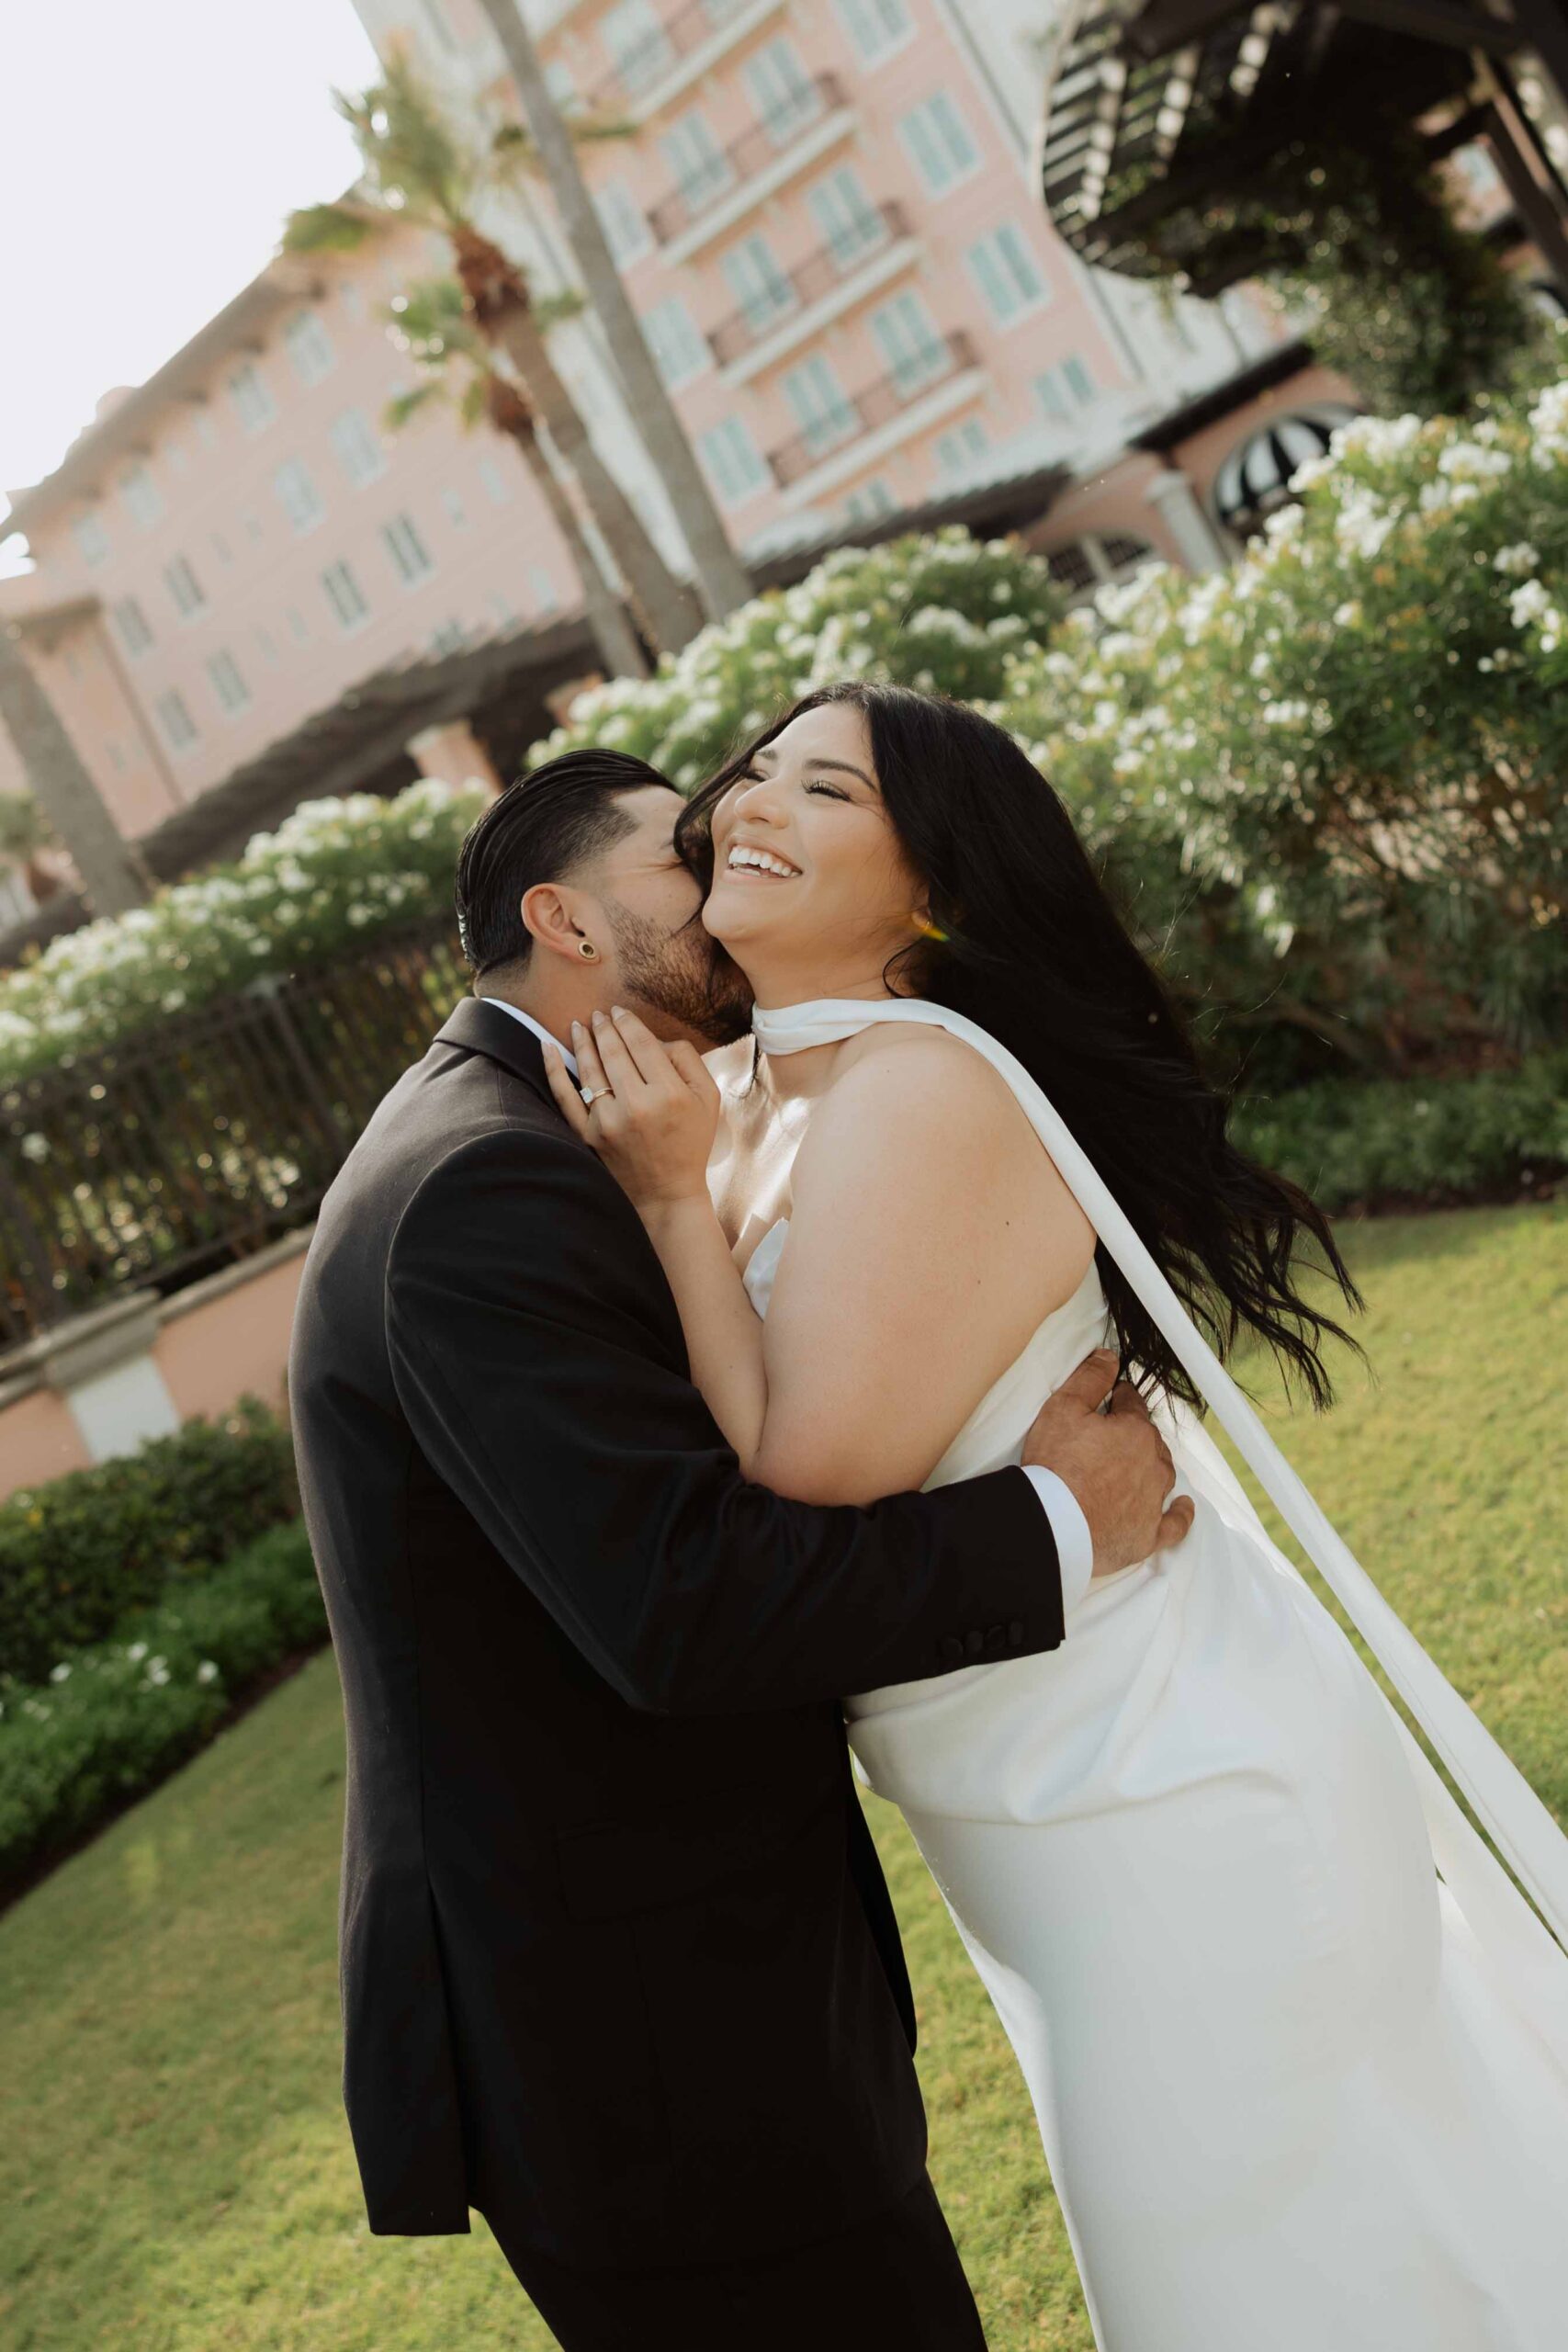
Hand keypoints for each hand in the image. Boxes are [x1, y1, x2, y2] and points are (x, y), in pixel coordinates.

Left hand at [542, 1006, 723, 1212]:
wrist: (667, 1193)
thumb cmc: (690, 1142)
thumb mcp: (708, 1099)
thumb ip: (688, 1060)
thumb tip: (654, 1039)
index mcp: (668, 1094)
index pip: (642, 1045)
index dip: (628, 1023)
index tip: (620, 1012)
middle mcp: (636, 1105)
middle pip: (614, 1053)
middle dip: (605, 1028)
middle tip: (600, 1014)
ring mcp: (608, 1122)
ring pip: (590, 1070)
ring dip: (583, 1042)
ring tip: (581, 1025)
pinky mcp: (589, 1136)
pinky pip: (565, 1098)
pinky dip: (553, 1071)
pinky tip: (547, 1047)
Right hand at [1023, 1347, 1194, 1577]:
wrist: (1053, 1525)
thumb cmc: (1056, 1467)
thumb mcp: (1063, 1408)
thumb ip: (1090, 1378)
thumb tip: (1109, 1357)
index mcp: (1135, 1431)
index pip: (1133, 1406)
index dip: (1120, 1399)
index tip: (1114, 1397)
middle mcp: (1153, 1464)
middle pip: (1149, 1441)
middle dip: (1133, 1434)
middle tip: (1109, 1436)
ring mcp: (1153, 1501)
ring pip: (1161, 1475)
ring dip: (1150, 1466)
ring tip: (1133, 1465)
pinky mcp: (1148, 1535)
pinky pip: (1174, 1524)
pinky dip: (1180, 1515)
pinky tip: (1182, 1507)